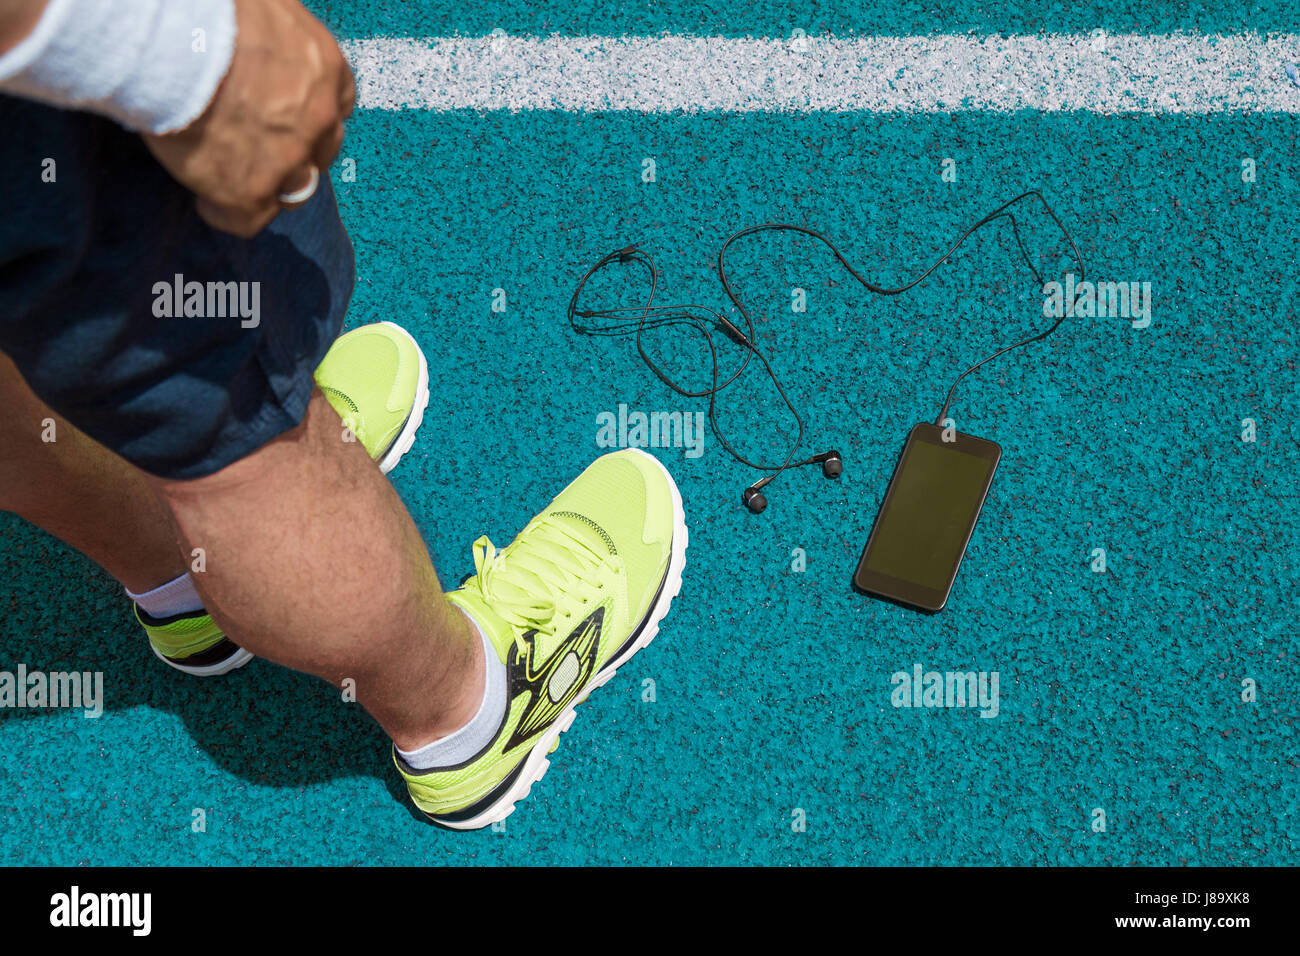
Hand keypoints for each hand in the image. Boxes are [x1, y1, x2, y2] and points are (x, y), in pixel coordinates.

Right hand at [141, 0, 354, 236]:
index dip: (308, 115)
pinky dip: (225, 213)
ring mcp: (290, 158)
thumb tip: (252, 31)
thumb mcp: (261, 6)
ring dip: (269, 186)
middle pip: (319, 150)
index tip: (283, 115)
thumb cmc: (209, 7)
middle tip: (257, 147)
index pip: (336, 104)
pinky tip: (206, 201)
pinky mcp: (250, 190)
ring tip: (232, 177)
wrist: (173, 34)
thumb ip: (270, 29)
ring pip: (294, 189)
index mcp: (326, 67)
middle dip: (295, 151)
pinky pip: (246, 219)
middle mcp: (319, 117)